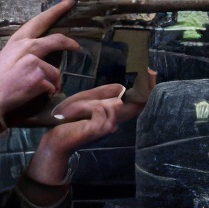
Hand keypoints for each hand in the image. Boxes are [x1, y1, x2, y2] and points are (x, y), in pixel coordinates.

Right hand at [0, 0, 81, 117]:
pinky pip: (52, 85)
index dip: (57, 10)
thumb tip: (42, 55)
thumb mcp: (8, 56)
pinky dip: (49, 92)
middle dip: (69, 42)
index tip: (69, 1)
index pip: (41, 20)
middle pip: (56, 40)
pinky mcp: (38, 76)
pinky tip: (38, 95)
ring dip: (54, 82)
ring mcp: (33, 61)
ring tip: (44, 90)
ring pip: (56, 71)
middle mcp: (27, 46)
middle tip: (77, 46)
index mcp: (18, 39)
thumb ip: (25, 51)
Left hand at [25, 72, 154, 185]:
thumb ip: (104, 94)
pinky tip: (82, 113)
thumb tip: (123, 88)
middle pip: (135, 104)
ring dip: (98, 102)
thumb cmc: (70, 118)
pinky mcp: (97, 130)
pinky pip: (101, 110)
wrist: (56, 135)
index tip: (152, 72)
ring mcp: (107, 127)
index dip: (145, 88)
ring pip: (115, 105)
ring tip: (82, 108)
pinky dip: (91, 107)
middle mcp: (114, 121)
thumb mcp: (88, 100)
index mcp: (113, 113)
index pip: (134, 101)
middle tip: (146, 71)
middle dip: (142, 87)